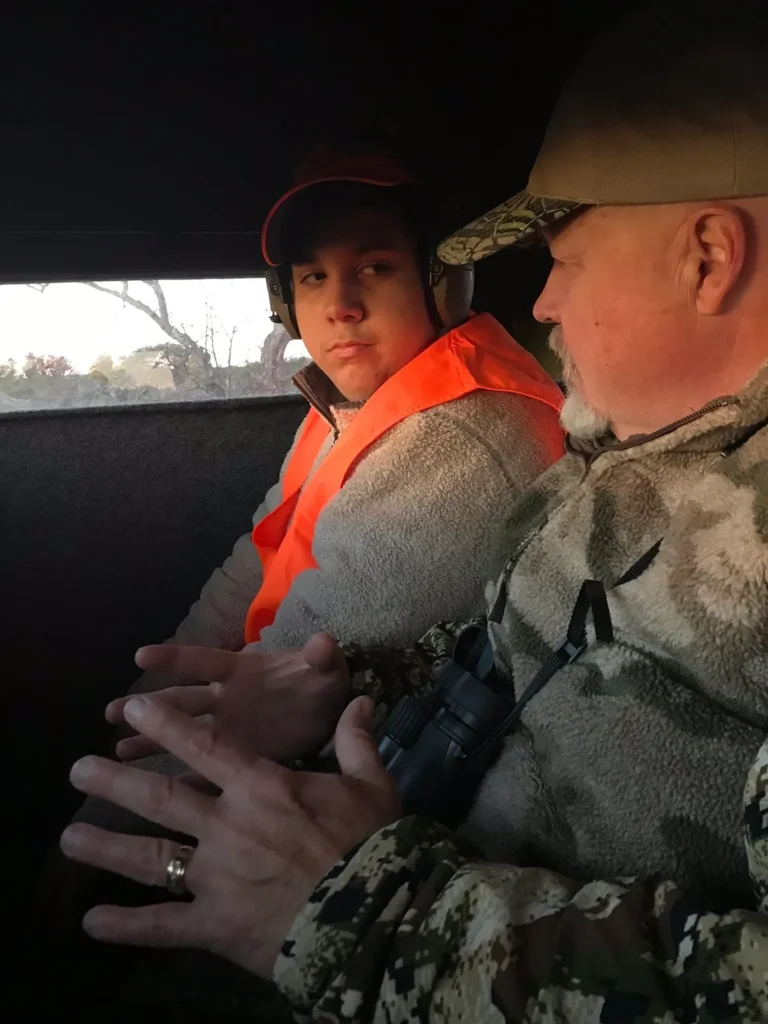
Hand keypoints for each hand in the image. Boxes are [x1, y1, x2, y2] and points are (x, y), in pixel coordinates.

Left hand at [60, 692, 398, 978]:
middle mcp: (227, 825)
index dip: (166, 723)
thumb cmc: (370, 843)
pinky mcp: (214, 925)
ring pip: (150, 858)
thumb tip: (362, 700)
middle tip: (77, 770)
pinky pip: (161, 926)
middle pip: (161, 798)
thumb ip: (357, 742)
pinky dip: (126, 926)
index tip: (132, 708)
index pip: (205, 745)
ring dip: (106, 847)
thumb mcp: (372, 785)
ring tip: (69, 838)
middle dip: (116, 782)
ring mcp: (216, 877)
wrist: (372, 915)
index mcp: (262, 787)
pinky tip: (92, 923)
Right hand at [108, 633, 350, 763]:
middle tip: (112, 710)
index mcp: (243, 672)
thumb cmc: (321, 684)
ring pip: (181, 734)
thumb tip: (324, 642)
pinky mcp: (235, 758)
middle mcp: (226, 699)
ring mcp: (227, 730)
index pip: (205, 662)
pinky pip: (200, 768)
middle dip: (149, 705)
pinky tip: (152, 789)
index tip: (141, 656)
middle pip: (181, 700)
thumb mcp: (325, 668)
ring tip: (117, 750)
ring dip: (151, 740)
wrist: (331, 714)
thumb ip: (321, 656)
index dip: (175, 658)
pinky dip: (179, 778)